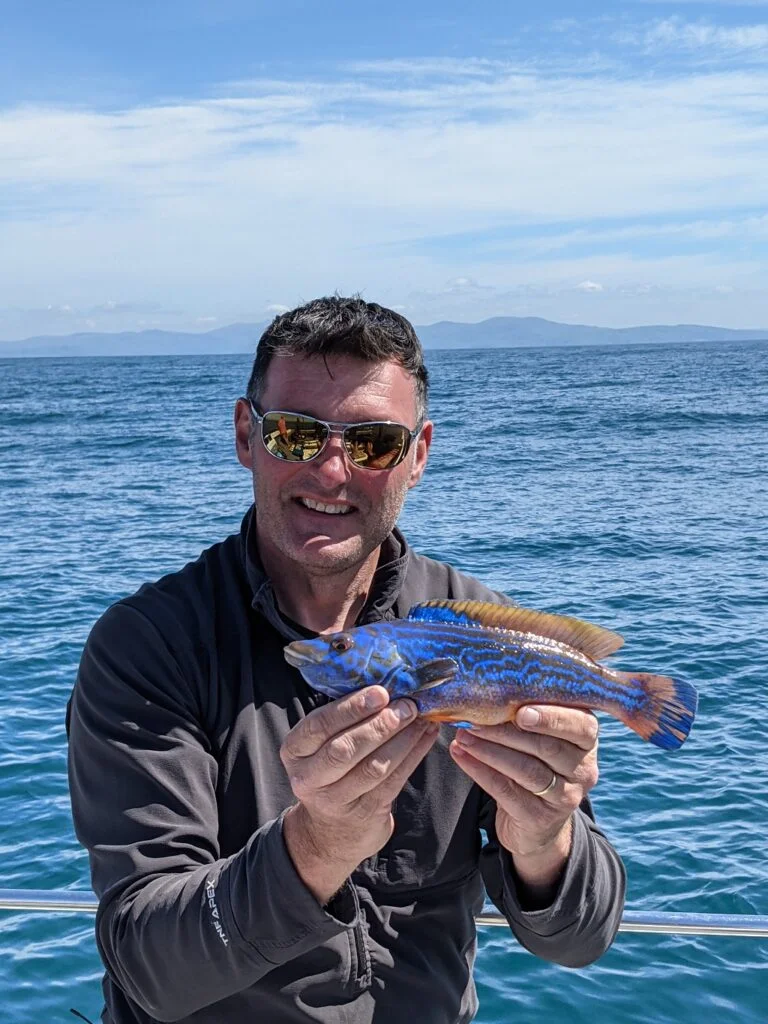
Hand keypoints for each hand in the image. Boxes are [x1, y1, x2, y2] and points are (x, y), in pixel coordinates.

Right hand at [281, 687, 438, 902]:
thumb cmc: (331, 768)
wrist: (332, 828)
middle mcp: (309, 778)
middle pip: (345, 749)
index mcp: (294, 751)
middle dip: (381, 725)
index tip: (381, 692)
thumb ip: (342, 718)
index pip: (319, 725)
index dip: (351, 708)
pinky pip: (394, 782)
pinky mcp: (365, 813)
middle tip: (408, 706)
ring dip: (403, 740)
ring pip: (373, 767)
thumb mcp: (321, 744)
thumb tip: (385, 684)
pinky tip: (426, 737)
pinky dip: (414, 756)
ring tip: (422, 718)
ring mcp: (336, 801)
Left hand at [449, 705, 598, 897]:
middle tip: (474, 719)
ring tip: (463, 735)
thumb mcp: (542, 736)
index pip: (581, 726)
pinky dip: (480, 771)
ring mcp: (566, 797)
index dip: (551, 718)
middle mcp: (584, 769)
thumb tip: (489, 686)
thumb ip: (529, 712)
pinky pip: (506, 791)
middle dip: (506, 732)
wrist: (535, 818)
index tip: (520, 711)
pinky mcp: (541, 818)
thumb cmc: (535, 759)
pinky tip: (461, 755)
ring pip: (526, 770)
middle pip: (547, 747)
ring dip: (489, 750)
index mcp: (587, 740)